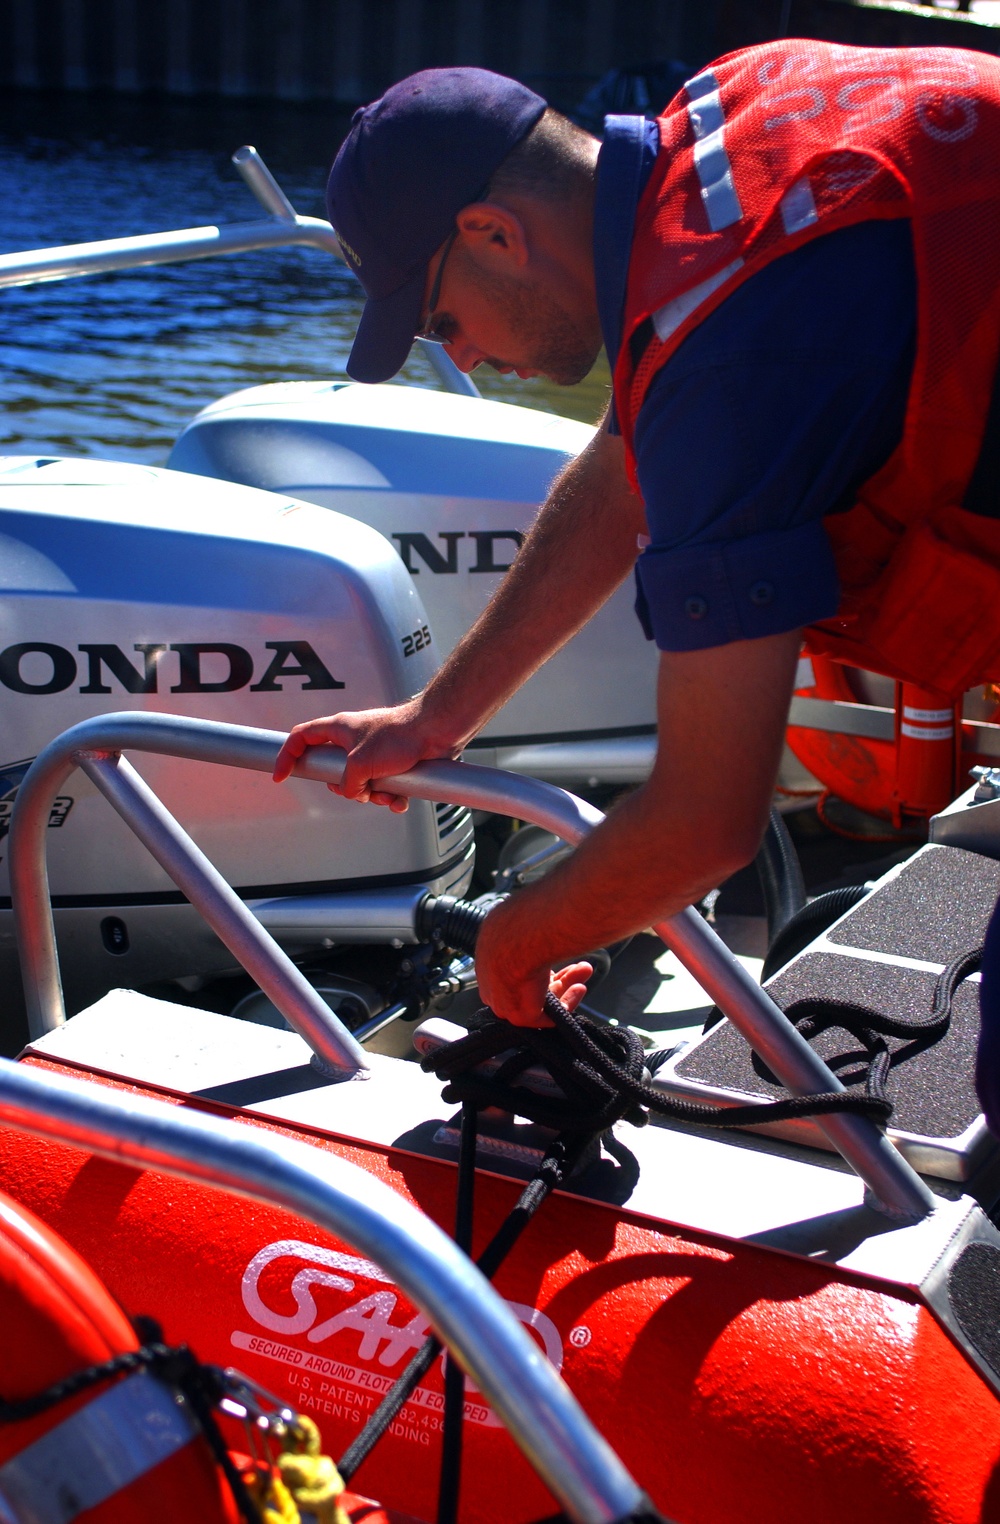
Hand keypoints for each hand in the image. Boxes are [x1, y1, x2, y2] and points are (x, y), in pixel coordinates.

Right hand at [272, 699, 459, 810]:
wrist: (436, 731)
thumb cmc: (399, 735)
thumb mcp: (360, 764)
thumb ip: (347, 783)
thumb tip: (353, 793)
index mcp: (338, 729)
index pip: (300, 739)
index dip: (287, 757)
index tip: (280, 776)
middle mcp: (353, 740)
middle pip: (333, 771)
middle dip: (347, 789)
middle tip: (358, 790)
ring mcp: (373, 752)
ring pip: (361, 783)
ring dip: (373, 795)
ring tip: (388, 792)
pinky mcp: (392, 763)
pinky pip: (383, 786)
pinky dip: (390, 795)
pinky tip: (401, 798)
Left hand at [474, 899, 591, 1025]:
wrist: (518, 936)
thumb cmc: (518, 922)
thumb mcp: (515, 918)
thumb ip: (523, 927)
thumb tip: (535, 913)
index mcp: (489, 958)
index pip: (515, 970)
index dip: (539, 966)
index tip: (555, 955)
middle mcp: (494, 982)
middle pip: (530, 987)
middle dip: (558, 977)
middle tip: (578, 967)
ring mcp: (505, 1001)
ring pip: (540, 1000)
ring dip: (566, 987)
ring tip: (585, 972)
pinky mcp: (520, 1015)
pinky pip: (546, 1016)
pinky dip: (566, 1003)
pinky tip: (579, 988)